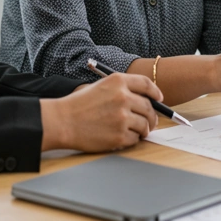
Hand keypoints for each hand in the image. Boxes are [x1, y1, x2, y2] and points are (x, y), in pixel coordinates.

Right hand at [41, 73, 160, 151]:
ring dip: (144, 129)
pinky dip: (132, 139)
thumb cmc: (79, 105)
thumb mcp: (101, 86)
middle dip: (152, 116)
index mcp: (118, 81)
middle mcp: (123, 97)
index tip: (158, 99)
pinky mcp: (119, 135)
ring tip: (138, 131)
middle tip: (150, 121)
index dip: (155, 92)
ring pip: (145, 124)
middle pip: (149, 107)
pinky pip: (135, 138)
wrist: (62, 121)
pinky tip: (124, 137)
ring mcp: (122, 117)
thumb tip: (146, 100)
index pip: (146, 84)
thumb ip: (123, 90)